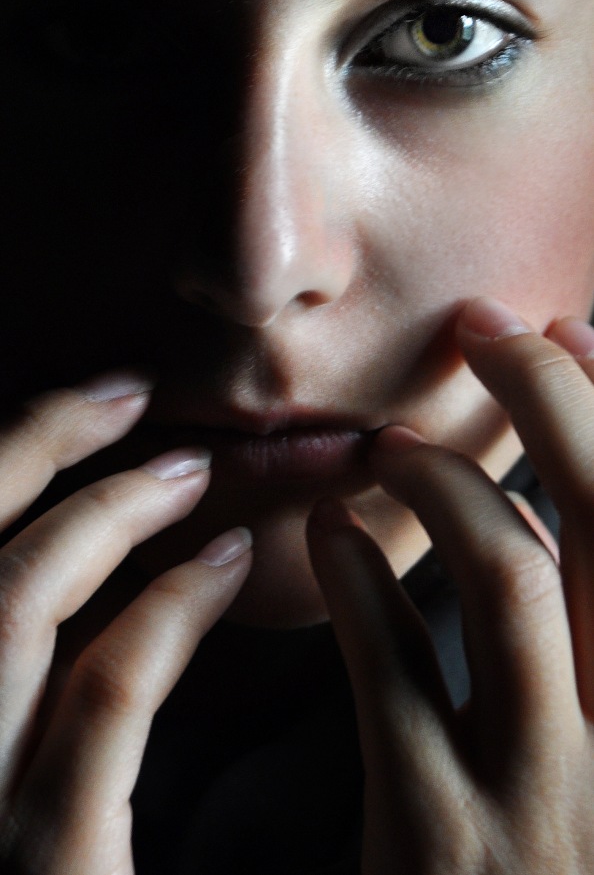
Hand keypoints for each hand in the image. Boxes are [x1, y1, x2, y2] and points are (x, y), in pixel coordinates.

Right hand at [0, 375, 251, 874]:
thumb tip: (132, 557)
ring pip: (15, 605)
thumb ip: (41, 666)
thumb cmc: (49, 845)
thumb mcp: (20, 754)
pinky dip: (160, 614)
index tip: (105, 394)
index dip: (20, 449)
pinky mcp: (45, 866)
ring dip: (107, 515)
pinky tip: (226, 567)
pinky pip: (99, 705)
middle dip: (56, 454)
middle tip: (142, 398)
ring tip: (195, 466)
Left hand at [308, 297, 593, 874]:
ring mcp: (549, 793)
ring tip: (388, 447)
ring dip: (445, 483)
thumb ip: (582, 624)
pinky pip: (394, 667)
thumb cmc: (556, 848)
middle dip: (550, 400)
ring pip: (511, 576)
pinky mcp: (442, 834)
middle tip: (485, 334)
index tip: (568, 334)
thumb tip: (537, 496)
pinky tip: (328, 534)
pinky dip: (357, 577)